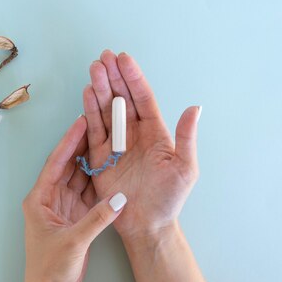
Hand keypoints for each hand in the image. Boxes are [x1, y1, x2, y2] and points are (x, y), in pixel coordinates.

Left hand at [23, 116, 127, 281]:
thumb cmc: (49, 269)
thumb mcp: (73, 241)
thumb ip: (96, 219)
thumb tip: (118, 198)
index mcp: (39, 199)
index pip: (56, 163)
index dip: (69, 142)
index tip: (81, 123)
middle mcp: (50, 199)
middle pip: (67, 166)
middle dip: (81, 146)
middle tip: (97, 126)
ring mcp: (63, 208)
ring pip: (78, 177)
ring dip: (90, 161)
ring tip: (105, 141)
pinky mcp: (76, 218)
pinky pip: (87, 193)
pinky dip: (98, 181)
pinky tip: (108, 169)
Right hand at [82, 50, 200, 241]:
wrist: (147, 224)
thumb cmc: (169, 198)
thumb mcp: (185, 168)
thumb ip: (186, 137)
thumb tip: (194, 108)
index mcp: (155, 132)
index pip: (143, 98)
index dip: (134, 78)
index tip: (124, 60)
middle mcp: (134, 132)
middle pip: (122, 98)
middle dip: (114, 76)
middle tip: (104, 56)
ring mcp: (116, 143)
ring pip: (106, 109)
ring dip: (100, 88)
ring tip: (94, 68)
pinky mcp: (100, 155)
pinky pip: (94, 129)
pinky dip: (90, 110)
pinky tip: (87, 92)